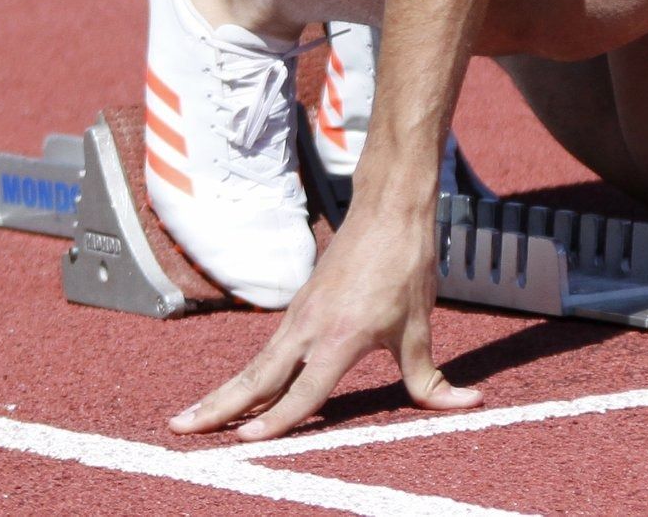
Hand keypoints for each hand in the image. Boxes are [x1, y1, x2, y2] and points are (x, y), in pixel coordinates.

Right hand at [169, 204, 477, 440]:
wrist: (389, 207)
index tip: (245, 440)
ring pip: (256, 364)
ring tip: (186, 419)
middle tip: (178, 430)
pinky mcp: (299, 305)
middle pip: (258, 377)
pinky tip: (233, 391)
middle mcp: (310, 327)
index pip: (304, 391)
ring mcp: (299, 315)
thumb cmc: (407, 265)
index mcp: (341, 337)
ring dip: (222, 393)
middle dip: (219, 407)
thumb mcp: (421, 326)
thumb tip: (469, 406)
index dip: (277, 419)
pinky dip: (245, 374)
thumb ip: (432, 378)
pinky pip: (267, 349)